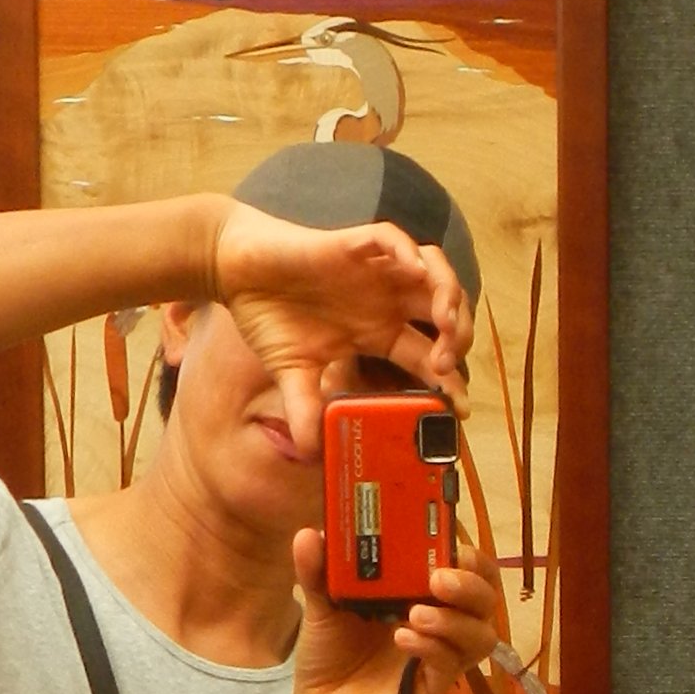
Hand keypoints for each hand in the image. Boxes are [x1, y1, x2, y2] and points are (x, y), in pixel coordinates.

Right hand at [206, 207, 470, 452]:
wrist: (236, 273)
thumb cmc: (269, 317)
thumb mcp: (290, 373)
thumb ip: (305, 409)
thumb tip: (310, 454)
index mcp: (379, 333)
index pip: (429, 358)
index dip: (449, 382)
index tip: (458, 409)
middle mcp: (386, 301)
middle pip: (446, 313)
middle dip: (458, 338)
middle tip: (446, 365)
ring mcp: (374, 271)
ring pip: (433, 272)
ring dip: (448, 294)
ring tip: (444, 324)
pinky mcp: (353, 244)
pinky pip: (392, 239)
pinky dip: (408, 251)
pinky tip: (414, 270)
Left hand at [285, 535, 501, 693]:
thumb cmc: (330, 653)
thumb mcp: (321, 606)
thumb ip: (319, 572)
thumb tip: (309, 534)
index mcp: (423, 595)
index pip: (469, 570)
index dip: (468, 554)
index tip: (448, 539)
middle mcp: (441, 625)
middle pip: (486, 600)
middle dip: (470, 583)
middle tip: (438, 578)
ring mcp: (439, 660)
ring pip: (481, 637)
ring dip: (454, 620)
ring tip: (416, 613)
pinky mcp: (429, 692)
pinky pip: (449, 668)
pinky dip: (432, 649)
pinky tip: (403, 638)